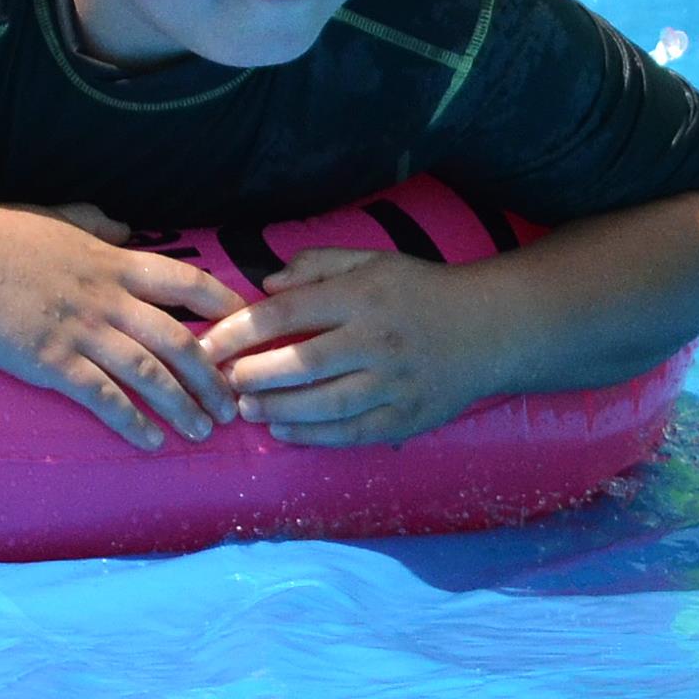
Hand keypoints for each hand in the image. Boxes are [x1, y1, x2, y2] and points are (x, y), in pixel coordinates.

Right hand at [0, 202, 240, 447]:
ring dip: (182, 406)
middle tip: (233, 404)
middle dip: (212, 377)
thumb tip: (123, 227)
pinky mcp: (57, 364)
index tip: (247, 327)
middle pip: (180, 342)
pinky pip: (106, 400)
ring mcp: (86, 334)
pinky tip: (151, 442)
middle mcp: (112, 302)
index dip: (223, 306)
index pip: (187, 284)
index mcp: (116, 264)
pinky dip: (133, 423)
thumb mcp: (60, 218)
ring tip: (204, 431)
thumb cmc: (4, 235)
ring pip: (151, 376)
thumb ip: (97, 224)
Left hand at [200, 246, 514, 446]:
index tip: (208, 344)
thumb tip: (266, 285)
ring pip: (322, 405)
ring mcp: (394, 383)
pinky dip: (311, 437)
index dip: (239, 331)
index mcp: (363, 297)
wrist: (490, 328)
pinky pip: (350, 433)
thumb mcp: (373, 261)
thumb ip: (317, 265)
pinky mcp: (407, 417)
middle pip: (300, 364)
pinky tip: (282, 431)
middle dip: (251, 375)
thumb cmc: (421, 291)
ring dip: (275, 409)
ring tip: (246, 408)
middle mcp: (377, 341)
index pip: (286, 314)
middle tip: (222, 381)